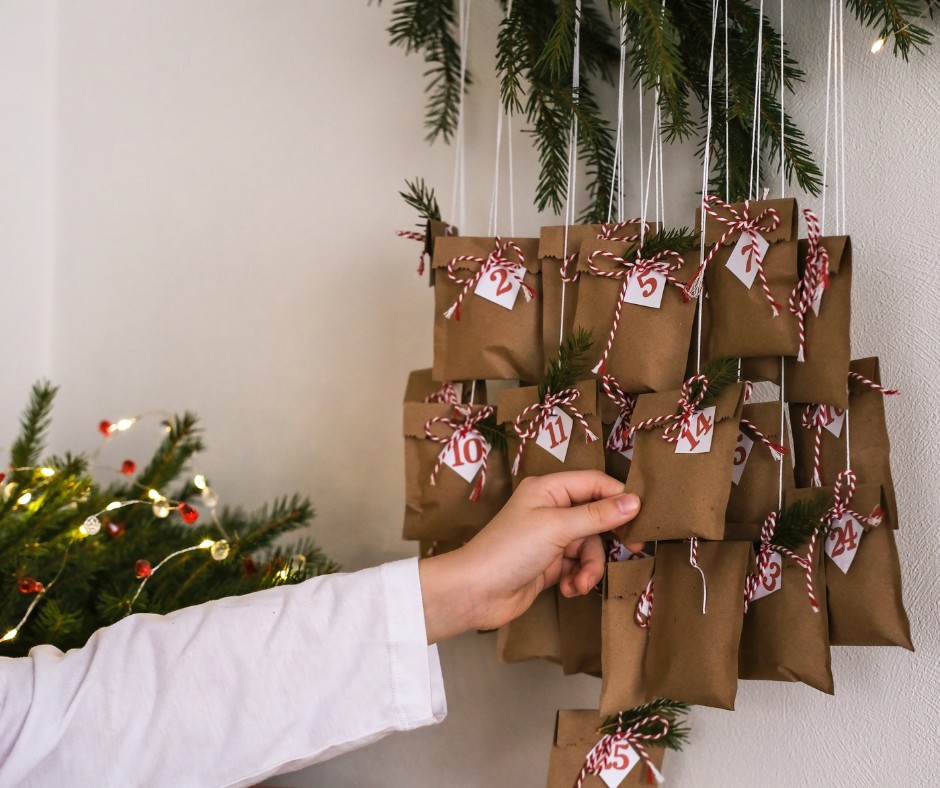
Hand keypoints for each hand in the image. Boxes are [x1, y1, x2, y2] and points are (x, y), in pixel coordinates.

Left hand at [418, 471, 641, 643]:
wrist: (476, 592)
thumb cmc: (511, 549)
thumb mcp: (558, 527)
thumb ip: (597, 515)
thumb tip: (634, 502)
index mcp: (548, 489)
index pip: (594, 483)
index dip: (618, 497)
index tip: (641, 517)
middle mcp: (550, 509)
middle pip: (595, 517)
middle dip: (607, 538)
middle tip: (632, 550)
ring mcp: (550, 538)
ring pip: (589, 547)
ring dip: (589, 567)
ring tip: (578, 582)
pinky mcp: (549, 564)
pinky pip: (577, 566)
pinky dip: (576, 578)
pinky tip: (567, 589)